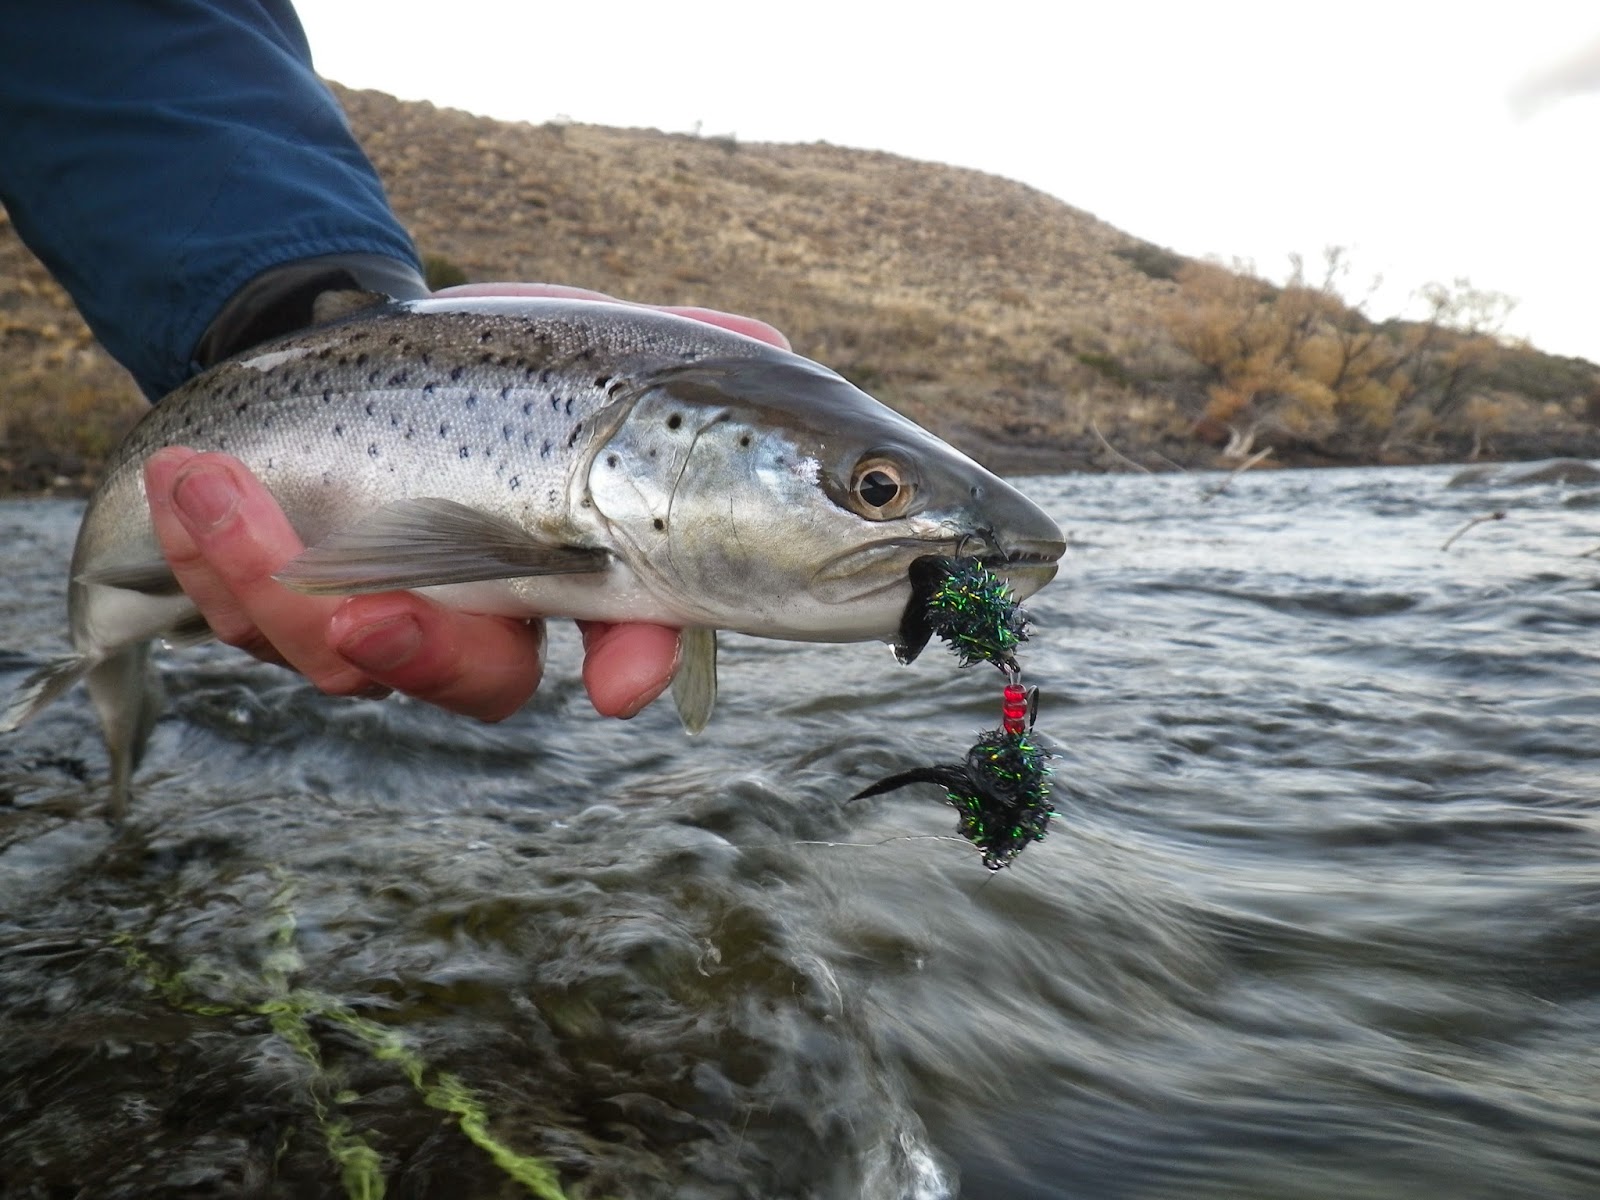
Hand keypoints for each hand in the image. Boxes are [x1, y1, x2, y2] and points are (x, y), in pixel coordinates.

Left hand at [144, 283, 789, 720]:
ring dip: (267, 586)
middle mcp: (492, 616)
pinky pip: (245, 621)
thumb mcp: (594, 338)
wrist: (351, 342)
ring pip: (341, 663)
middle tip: (369, 615)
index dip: (632, 660)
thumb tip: (774, 355)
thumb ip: (687, 353)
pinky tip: (186, 481)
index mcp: (582, 566)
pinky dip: (208, 556)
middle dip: (426, 657)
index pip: (627, 631)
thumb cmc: (500, 355)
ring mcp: (387, 619)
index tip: (625, 685)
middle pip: (477, 682)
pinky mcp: (285, 608)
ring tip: (209, 484)